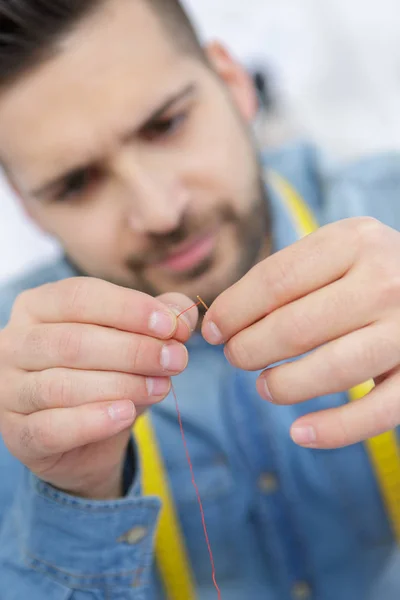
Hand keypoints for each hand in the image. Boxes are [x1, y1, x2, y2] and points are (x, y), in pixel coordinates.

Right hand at [0, 278, 197, 498]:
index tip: (172, 325)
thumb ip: (161, 321)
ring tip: (161, 387)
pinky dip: (93, 421)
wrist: (86, 438)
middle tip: (177, 360)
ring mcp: (9, 389)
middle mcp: (14, 342)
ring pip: (62, 385)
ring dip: (122, 385)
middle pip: (74, 341)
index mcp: (38, 306)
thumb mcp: (137, 340)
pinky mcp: (17, 433)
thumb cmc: (107, 374)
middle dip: (134, 350)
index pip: (80, 296)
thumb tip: (183, 314)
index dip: (129, 308)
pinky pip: (51, 428)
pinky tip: (127, 414)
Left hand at [203, 217, 399, 448]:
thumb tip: (224, 316)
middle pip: (294, 327)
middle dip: (248, 349)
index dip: (233, 310)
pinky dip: (333, 430)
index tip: (212, 330)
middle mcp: (385, 281)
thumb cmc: (373, 269)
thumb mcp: (339, 249)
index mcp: (355, 241)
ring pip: (330, 370)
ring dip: (283, 386)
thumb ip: (290, 274)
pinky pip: (374, 412)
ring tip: (264, 386)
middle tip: (235, 357)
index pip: (275, 280)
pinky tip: (300, 433)